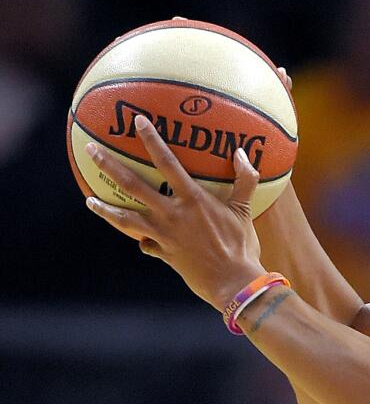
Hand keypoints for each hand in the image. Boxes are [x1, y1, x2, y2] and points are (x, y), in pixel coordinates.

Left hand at [84, 113, 266, 308]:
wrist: (232, 282)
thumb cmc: (241, 246)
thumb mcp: (245, 210)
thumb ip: (245, 180)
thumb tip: (241, 153)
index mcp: (192, 199)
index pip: (167, 162)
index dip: (151, 140)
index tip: (137, 122)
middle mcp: (171, 214)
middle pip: (132, 186)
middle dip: (109, 166)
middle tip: (91, 151)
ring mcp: (163, 234)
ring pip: (125, 218)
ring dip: (106, 209)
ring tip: (90, 201)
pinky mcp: (163, 252)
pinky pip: (145, 245)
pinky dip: (141, 241)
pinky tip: (136, 238)